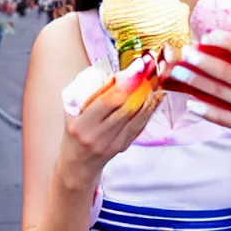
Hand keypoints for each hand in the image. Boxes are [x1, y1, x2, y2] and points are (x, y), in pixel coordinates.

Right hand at [58, 65, 163, 191]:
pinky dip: (149, 110)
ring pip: (136, 118)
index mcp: (82, 124)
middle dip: (140, 86)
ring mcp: (112, 144)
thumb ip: (93, 93)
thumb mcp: (73, 110)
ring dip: (149, 97)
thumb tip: (119, 74)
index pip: (108, 101)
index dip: (126, 83)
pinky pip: (139, 126)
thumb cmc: (74, 131)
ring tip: (156, 80)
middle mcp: (97, 136)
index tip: (138, 67)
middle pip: (126, 108)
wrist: (77, 163)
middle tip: (150, 69)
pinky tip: (156, 97)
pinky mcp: (123, 147)